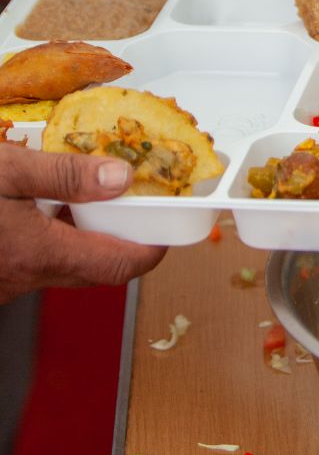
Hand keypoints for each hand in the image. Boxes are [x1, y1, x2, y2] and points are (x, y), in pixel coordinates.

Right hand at [0, 143, 163, 304]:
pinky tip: (42, 210)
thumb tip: (120, 177)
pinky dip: (52, 240)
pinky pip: (39, 263)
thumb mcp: (9, 171)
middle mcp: (27, 278)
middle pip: (95, 268)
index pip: (118, 265)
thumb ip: (65, 174)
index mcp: (41, 254)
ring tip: (81, 197)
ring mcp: (10, 283)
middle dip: (118, 237)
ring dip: (81, 236)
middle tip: (129, 204)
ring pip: (65, 266)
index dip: (150, 248)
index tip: (166, 226)